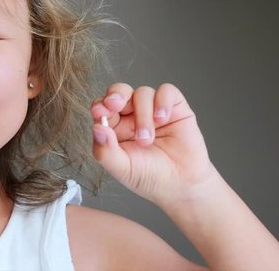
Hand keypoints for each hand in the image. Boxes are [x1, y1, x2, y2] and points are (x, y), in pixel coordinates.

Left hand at [91, 83, 217, 206]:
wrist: (182, 186)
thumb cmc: (150, 177)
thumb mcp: (122, 168)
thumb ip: (106, 150)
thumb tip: (96, 128)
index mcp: (115, 127)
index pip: (103, 107)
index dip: (100, 106)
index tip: (99, 112)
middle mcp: (132, 116)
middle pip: (120, 92)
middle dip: (116, 95)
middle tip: (114, 104)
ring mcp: (153, 110)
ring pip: (142, 93)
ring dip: (142, 115)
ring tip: (146, 140)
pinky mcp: (175, 108)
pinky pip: (167, 91)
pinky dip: (162, 101)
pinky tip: (162, 119)